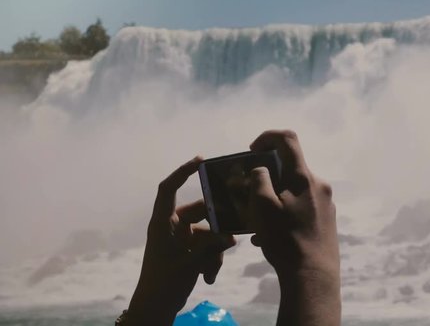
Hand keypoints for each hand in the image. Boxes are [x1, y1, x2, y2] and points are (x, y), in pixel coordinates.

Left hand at [128, 156, 235, 325]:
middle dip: (217, 226)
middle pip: (200, 213)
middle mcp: (171, 225)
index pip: (168, 189)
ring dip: (214, 251)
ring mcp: (181, 238)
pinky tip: (209, 276)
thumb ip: (211, 247)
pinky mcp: (188, 249)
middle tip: (234, 231)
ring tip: (212, 270)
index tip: (201, 160)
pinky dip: (211, 260)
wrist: (156, 308)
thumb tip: (231, 236)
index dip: (182, 172)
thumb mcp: (189, 264)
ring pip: (208, 233)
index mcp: (162, 222)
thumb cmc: (163, 282)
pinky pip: (207, 246)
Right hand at [248, 130, 340, 325]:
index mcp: (304, 177)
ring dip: (273, 199)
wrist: (313, 276)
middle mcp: (319, 185)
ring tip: (257, 222)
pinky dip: (283, 213)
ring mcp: (325, 203)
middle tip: (249, 194)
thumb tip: (260, 169)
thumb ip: (258, 180)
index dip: (267, 137)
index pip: (287, 139)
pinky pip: (301, 207)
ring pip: (293, 190)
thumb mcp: (262, 207)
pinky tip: (268, 236)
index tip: (252, 151)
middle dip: (266, 177)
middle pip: (290, 168)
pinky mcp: (326, 220)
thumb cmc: (285, 240)